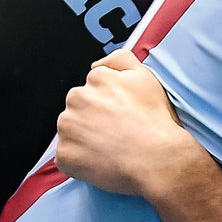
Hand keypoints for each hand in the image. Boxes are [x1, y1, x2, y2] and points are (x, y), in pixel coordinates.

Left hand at [55, 50, 199, 197]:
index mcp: (96, 78)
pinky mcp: (64, 153)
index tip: (119, 116)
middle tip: (115, 133)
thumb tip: (97, 64)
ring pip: (71, 131)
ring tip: (110, 148)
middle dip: (92, 119)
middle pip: (79, 108)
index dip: (107, 105)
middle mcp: (77, 98)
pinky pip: (67, 157)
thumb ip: (120, 59)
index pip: (93, 89)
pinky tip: (101, 161)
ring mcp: (68, 126)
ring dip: (84, 139)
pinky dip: (80, 161)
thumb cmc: (154, 121)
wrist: (156, 157)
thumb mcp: (145, 76)